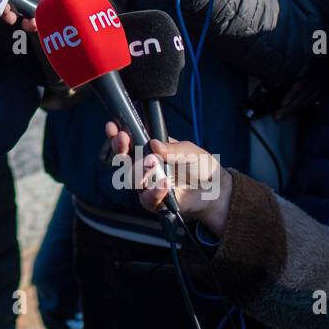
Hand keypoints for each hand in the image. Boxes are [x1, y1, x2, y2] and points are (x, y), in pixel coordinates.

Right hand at [105, 120, 231, 234]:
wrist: (215, 191)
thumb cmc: (201, 166)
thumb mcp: (190, 151)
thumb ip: (173, 148)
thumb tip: (153, 144)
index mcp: (150, 150)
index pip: (129, 141)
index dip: (118, 134)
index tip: (112, 126)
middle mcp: (144, 167)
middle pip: (123, 159)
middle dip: (120, 147)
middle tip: (122, 140)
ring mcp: (147, 185)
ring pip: (132, 179)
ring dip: (140, 170)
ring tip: (153, 163)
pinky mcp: (154, 202)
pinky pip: (146, 198)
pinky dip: (154, 191)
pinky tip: (165, 184)